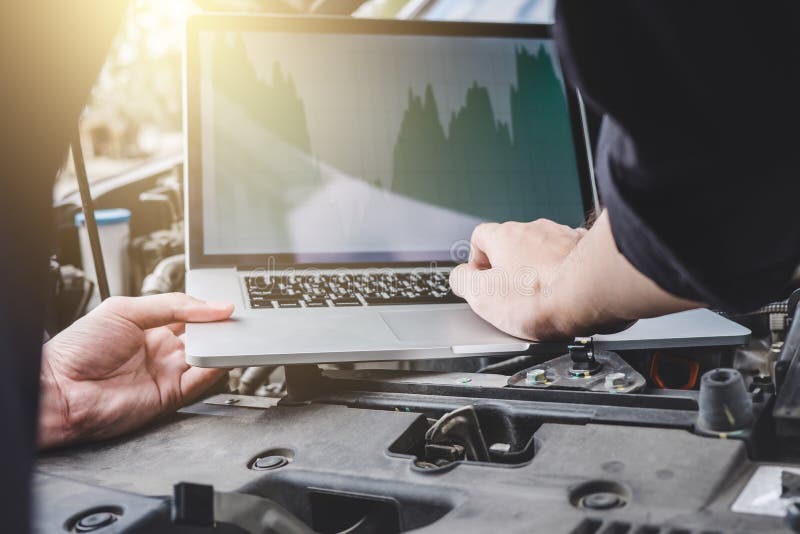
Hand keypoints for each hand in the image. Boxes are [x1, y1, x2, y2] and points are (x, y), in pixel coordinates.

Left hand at [38, 293, 232, 448]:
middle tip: (235, 319)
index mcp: (149, 326)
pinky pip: (202, 379)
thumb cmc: (78, 349)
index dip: (208, 309)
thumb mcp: (125, 309)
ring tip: (234, 334)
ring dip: (222, 345)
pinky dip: (217, 366)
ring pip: (207, 356)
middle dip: (220, 327)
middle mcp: (161, 350)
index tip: (225, 304)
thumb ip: (171, 305)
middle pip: (203, 336)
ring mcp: (167, 372)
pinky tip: (223, 353)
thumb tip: (211, 306)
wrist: (61, 390)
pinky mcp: (171, 394)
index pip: (190, 314)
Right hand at [450, 212, 699, 340]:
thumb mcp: (482, 296)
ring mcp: (563, 236)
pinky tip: (567, 290)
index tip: (485, 281)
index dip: (479, 261)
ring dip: (540, 269)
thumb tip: (460, 277)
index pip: (480, 237)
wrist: (589, 295)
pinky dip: (566, 270)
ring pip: (543, 250)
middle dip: (512, 267)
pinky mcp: (587, 248)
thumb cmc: (539, 297)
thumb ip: (463, 281)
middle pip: (514, 244)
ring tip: (544, 296)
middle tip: (515, 295)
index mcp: (505, 236)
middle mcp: (535, 229)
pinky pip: (570, 257)